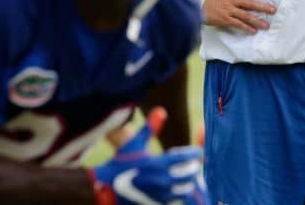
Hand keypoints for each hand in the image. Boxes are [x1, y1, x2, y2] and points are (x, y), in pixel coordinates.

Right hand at [91, 108, 207, 204]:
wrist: (106, 185)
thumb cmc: (121, 161)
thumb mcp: (134, 143)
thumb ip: (150, 127)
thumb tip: (161, 110)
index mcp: (157, 164)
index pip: (185, 158)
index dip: (195, 153)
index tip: (198, 151)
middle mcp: (160, 180)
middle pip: (190, 174)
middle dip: (193, 167)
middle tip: (193, 163)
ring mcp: (159, 195)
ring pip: (186, 190)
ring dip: (189, 182)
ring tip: (187, 176)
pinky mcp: (156, 204)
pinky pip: (176, 201)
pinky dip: (180, 195)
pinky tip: (176, 188)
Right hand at [203, 0, 275, 33]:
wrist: (198, 4)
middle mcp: (232, 0)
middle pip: (250, 4)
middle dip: (263, 7)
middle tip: (273, 10)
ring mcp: (229, 10)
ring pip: (246, 16)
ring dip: (257, 21)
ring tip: (267, 25)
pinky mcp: (225, 19)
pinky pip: (238, 24)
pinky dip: (246, 28)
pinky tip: (253, 31)